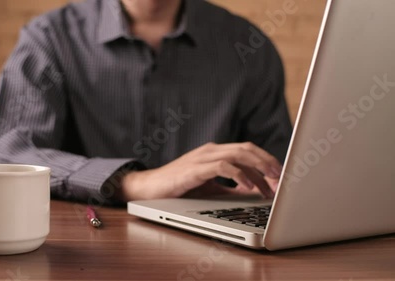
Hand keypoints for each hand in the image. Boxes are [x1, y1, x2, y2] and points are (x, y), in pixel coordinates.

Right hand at [119, 142, 281, 200]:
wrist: (149, 188)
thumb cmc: (178, 186)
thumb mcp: (209, 186)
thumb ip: (229, 185)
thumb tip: (252, 190)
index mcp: (214, 152)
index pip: (247, 150)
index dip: (266, 160)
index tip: (280, 175)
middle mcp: (210, 150)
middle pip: (247, 148)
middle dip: (268, 162)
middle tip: (282, 178)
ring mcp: (202, 158)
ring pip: (238, 154)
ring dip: (259, 168)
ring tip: (271, 182)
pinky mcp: (195, 169)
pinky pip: (223, 167)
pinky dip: (239, 175)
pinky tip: (248, 186)